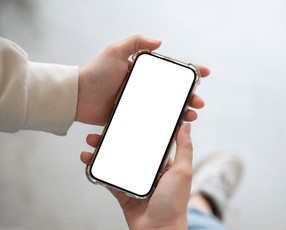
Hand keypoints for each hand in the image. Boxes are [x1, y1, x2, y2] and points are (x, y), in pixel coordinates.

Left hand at [75, 35, 209, 124]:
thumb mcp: (115, 52)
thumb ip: (136, 42)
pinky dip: (166, 123)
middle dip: (190, 96)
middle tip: (199, 103)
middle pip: (173, 92)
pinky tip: (175, 127)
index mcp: (142, 71)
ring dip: (182, 111)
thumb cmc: (96, 74)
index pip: (170, 71)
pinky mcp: (133, 117)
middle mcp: (143, 87)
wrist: (78, 98)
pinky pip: (153, 120)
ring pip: (166, 108)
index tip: (203, 73)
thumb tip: (159, 42)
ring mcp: (139, 103)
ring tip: (191, 116)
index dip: (189, 72)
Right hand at [81, 123, 193, 229]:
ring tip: (91, 142)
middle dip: (115, 139)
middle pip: (129, 150)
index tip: (128, 117)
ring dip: (102, 151)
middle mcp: (149, 172)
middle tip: (102, 129)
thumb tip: (186, 125)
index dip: (139, 130)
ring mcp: (134, 182)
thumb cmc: (174, 203)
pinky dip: (96, 169)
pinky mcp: (122, 193)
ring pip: (116, 162)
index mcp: (164, 165)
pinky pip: (107, 179)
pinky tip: (87, 159)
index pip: (150, 143)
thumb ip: (184, 148)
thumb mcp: (183, 172)